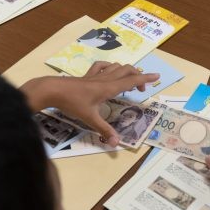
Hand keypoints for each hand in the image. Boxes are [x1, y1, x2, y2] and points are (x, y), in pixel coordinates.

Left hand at [20, 62, 158, 146]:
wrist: (52, 90)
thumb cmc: (72, 103)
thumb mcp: (90, 118)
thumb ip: (104, 130)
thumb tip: (116, 143)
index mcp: (109, 88)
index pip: (131, 80)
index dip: (145, 78)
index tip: (157, 76)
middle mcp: (105, 78)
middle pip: (126, 71)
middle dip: (138, 76)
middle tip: (142, 89)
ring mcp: (95, 75)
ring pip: (116, 67)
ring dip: (126, 71)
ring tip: (129, 82)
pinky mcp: (87, 75)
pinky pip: (102, 66)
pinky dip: (110, 67)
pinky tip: (109, 71)